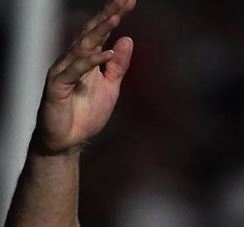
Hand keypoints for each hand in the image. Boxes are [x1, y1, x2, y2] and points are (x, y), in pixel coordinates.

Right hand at [35, 0, 135, 155]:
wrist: (69, 140)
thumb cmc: (85, 113)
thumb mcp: (110, 88)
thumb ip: (118, 66)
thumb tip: (127, 40)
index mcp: (86, 59)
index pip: (101, 31)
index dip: (114, 15)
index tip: (130, 1)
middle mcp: (73, 59)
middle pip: (92, 32)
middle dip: (108, 15)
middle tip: (124, 0)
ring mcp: (64, 70)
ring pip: (82, 46)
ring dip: (99, 31)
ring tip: (116, 18)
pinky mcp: (57, 85)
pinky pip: (74, 70)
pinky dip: (90, 61)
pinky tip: (105, 53)